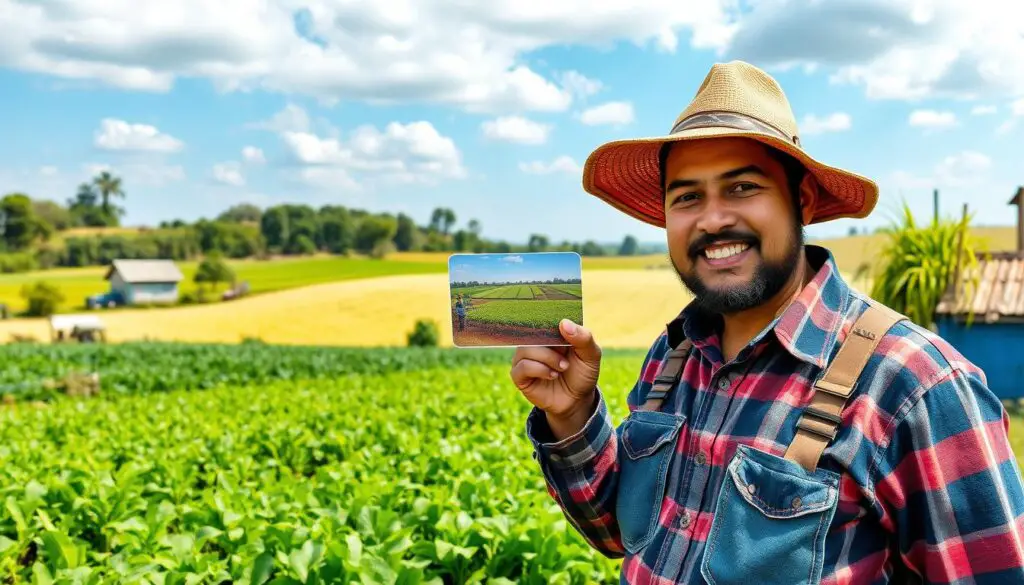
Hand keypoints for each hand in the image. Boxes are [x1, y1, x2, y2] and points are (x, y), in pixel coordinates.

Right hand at [510, 319, 601, 436]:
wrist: (577, 401)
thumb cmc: (582, 374)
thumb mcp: (591, 355)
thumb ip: (583, 338)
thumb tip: (564, 323)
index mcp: (549, 333)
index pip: (542, 318)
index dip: (550, 322)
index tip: (562, 327)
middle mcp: (534, 343)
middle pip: (532, 333)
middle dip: (551, 345)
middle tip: (566, 357)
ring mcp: (524, 359)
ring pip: (525, 349)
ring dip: (548, 358)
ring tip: (562, 368)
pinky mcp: (519, 376)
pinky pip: (521, 367)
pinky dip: (539, 370)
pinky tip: (552, 375)